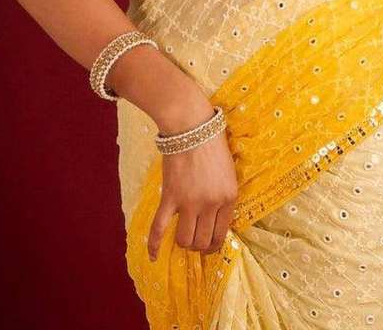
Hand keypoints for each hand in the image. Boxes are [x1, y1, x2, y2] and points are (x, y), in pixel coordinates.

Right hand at [147, 98, 237, 261]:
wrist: (192, 127)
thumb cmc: (213, 145)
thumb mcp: (228, 172)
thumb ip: (224, 195)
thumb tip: (216, 218)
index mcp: (229, 197)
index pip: (221, 233)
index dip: (214, 244)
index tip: (208, 245)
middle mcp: (211, 204)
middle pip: (203, 241)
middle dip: (199, 246)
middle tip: (195, 242)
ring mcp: (190, 203)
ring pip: (185, 240)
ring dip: (183, 243)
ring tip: (182, 239)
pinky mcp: (170, 198)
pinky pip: (159, 229)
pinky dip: (154, 245)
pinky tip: (153, 257)